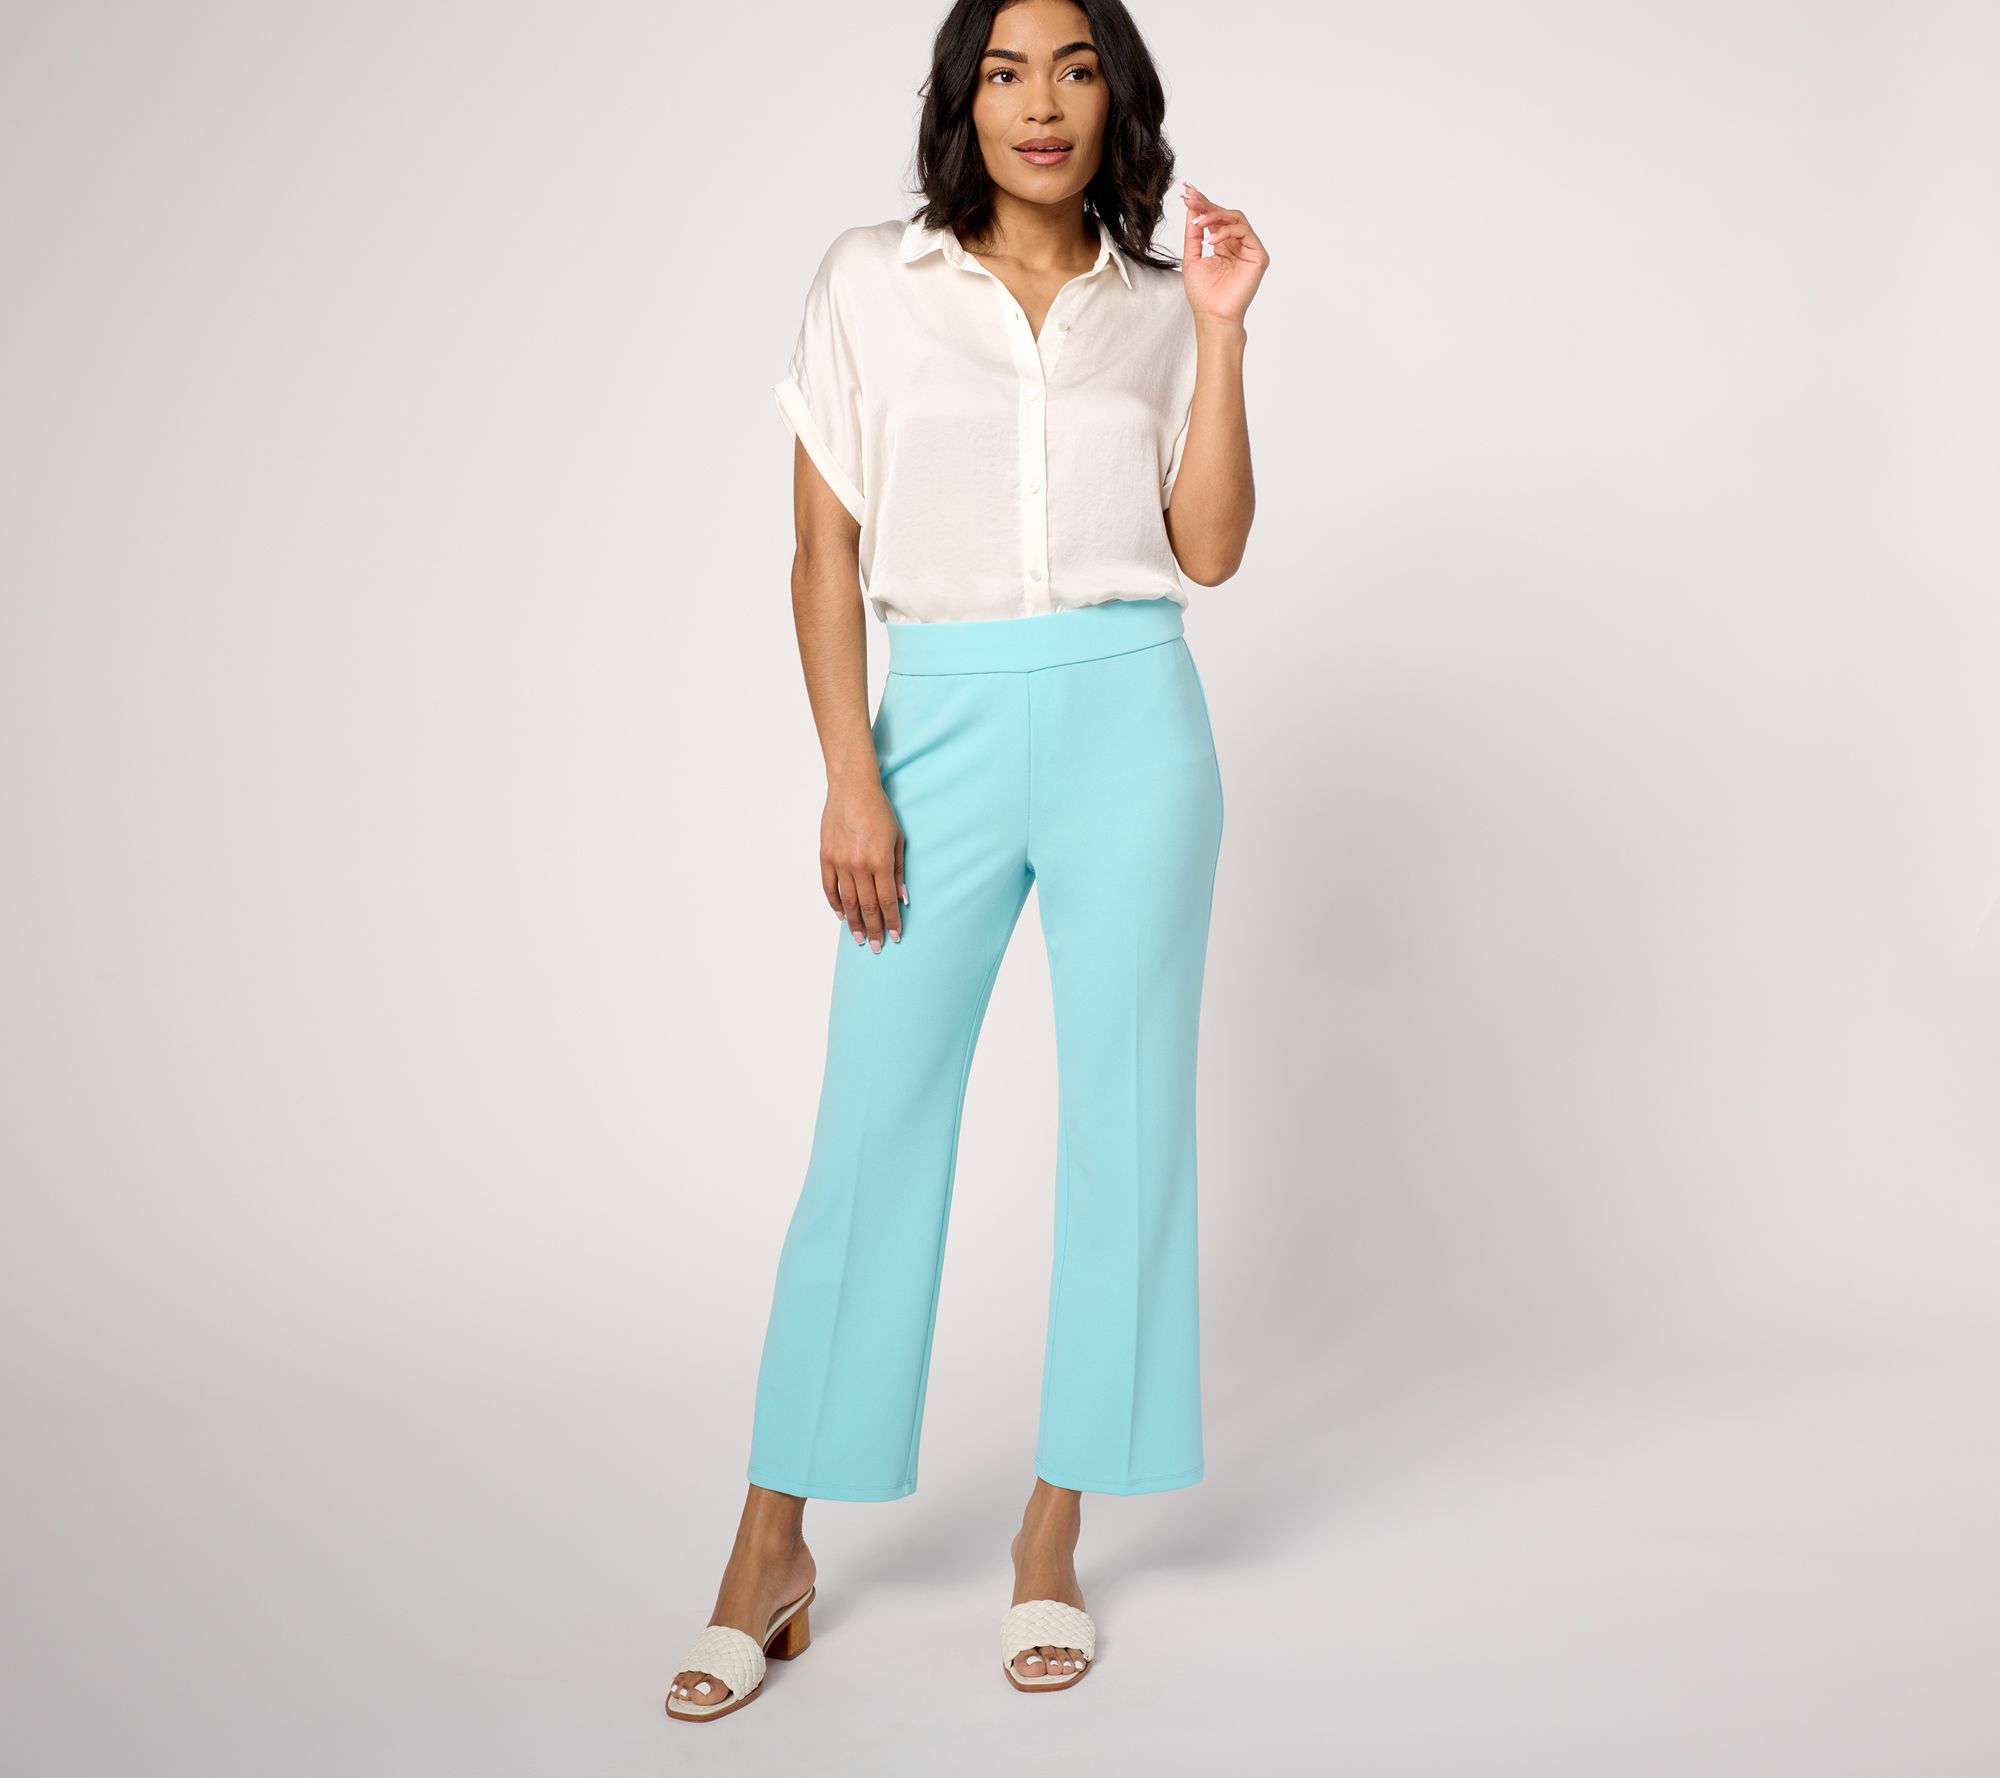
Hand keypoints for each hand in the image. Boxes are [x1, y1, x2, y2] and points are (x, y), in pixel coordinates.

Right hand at [820, 781, 905, 949]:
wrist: (851, 788)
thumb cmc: (879, 811)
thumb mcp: (898, 839)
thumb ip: (899, 871)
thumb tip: (902, 898)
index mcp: (879, 861)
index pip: (887, 901)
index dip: (891, 922)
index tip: (894, 937)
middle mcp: (858, 865)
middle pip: (867, 906)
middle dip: (873, 929)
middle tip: (875, 947)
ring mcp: (839, 862)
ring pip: (847, 901)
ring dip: (854, 922)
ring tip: (858, 938)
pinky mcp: (826, 856)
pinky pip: (829, 887)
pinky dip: (835, 904)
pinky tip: (842, 915)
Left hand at [1179, 182, 1266, 326]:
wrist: (1213, 316)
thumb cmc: (1203, 294)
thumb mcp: (1192, 257)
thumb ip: (1193, 234)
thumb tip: (1191, 208)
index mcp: (1223, 244)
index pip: (1215, 218)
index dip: (1202, 203)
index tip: (1187, 191)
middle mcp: (1238, 244)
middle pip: (1226, 214)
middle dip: (1207, 204)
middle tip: (1191, 197)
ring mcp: (1249, 249)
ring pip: (1236, 219)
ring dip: (1215, 215)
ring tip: (1198, 222)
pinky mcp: (1258, 255)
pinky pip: (1244, 232)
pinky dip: (1227, 232)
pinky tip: (1211, 240)